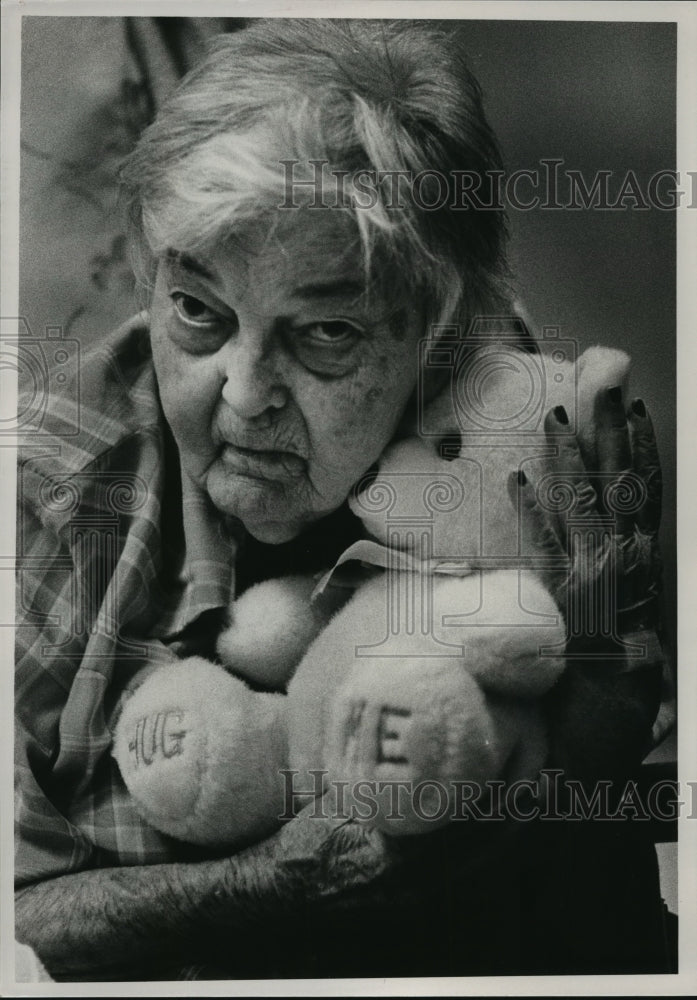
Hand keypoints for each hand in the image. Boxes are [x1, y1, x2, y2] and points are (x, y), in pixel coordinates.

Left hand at [509, 387, 673, 764]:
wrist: (611, 715)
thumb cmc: (623, 665)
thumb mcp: (635, 607)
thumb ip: (626, 565)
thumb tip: (619, 532)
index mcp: (645, 558)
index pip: (649, 490)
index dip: (645, 447)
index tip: (637, 408)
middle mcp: (625, 559)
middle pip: (621, 483)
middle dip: (611, 431)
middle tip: (603, 385)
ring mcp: (594, 575)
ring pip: (585, 504)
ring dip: (570, 459)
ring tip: (554, 418)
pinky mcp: (562, 596)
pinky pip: (545, 547)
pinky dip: (533, 513)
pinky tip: (518, 480)